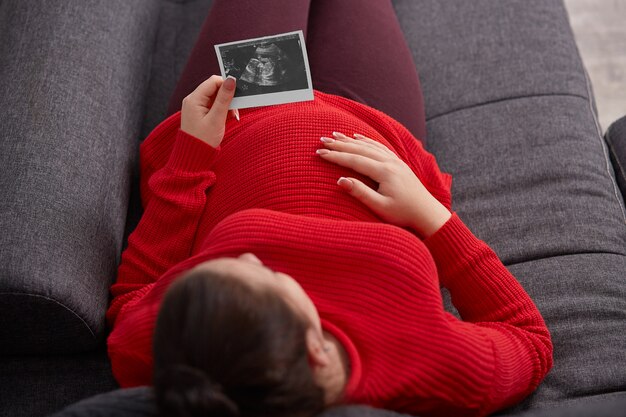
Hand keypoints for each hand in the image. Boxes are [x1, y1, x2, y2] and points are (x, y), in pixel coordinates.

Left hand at [180, 75, 238, 147]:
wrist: (194, 156)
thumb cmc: (203, 139)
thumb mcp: (217, 118)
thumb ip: (224, 98)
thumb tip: (231, 80)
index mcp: (194, 99)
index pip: (213, 81)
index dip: (227, 84)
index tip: (238, 93)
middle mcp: (193, 100)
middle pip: (214, 88)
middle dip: (227, 96)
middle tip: (235, 109)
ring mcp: (196, 106)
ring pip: (215, 97)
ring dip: (226, 104)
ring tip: (232, 116)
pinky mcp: (199, 113)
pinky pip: (213, 105)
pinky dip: (222, 110)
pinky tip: (227, 118)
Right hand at [317, 132, 450, 238]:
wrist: (427, 213)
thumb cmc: (403, 214)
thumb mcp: (380, 207)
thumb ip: (360, 192)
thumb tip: (340, 180)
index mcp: (384, 172)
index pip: (354, 160)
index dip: (335, 156)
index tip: (319, 153)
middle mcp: (390, 162)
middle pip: (360, 149)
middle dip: (339, 144)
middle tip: (322, 140)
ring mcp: (395, 161)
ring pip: (369, 146)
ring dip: (351, 140)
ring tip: (335, 135)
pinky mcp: (398, 163)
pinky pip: (379, 147)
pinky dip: (367, 141)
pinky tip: (358, 138)